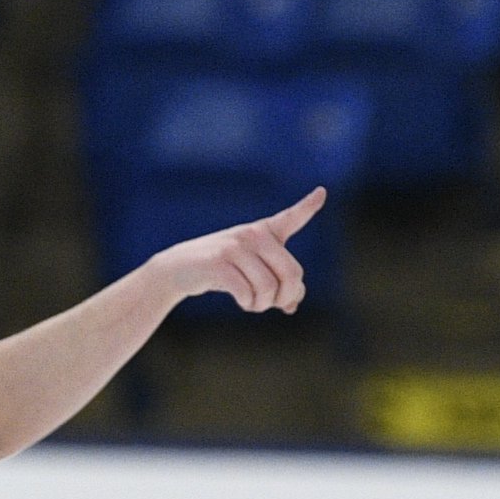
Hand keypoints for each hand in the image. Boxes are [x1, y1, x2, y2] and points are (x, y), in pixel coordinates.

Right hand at [144, 188, 323, 314]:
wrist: (177, 270)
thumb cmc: (221, 270)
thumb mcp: (252, 273)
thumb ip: (279, 287)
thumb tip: (292, 305)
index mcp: (265, 232)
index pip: (292, 217)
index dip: (308, 206)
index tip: (322, 192)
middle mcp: (253, 234)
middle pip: (292, 274)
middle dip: (285, 296)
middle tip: (273, 304)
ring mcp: (235, 247)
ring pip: (269, 288)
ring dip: (263, 304)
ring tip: (253, 304)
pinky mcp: (218, 263)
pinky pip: (247, 292)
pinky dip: (248, 304)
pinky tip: (243, 302)